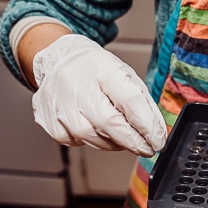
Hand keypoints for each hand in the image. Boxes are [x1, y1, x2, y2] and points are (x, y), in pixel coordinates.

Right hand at [31, 34, 166, 154]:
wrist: (60, 60)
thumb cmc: (96, 70)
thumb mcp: (126, 76)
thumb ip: (143, 105)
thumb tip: (157, 133)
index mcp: (104, 69)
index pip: (130, 101)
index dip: (148, 126)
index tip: (158, 141)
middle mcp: (77, 85)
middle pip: (110, 124)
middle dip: (133, 141)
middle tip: (146, 147)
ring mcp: (60, 104)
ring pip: (94, 138)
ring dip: (114, 142)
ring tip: (120, 133)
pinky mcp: (49, 120)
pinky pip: (77, 141)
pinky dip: (91, 140)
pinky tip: (94, 127)